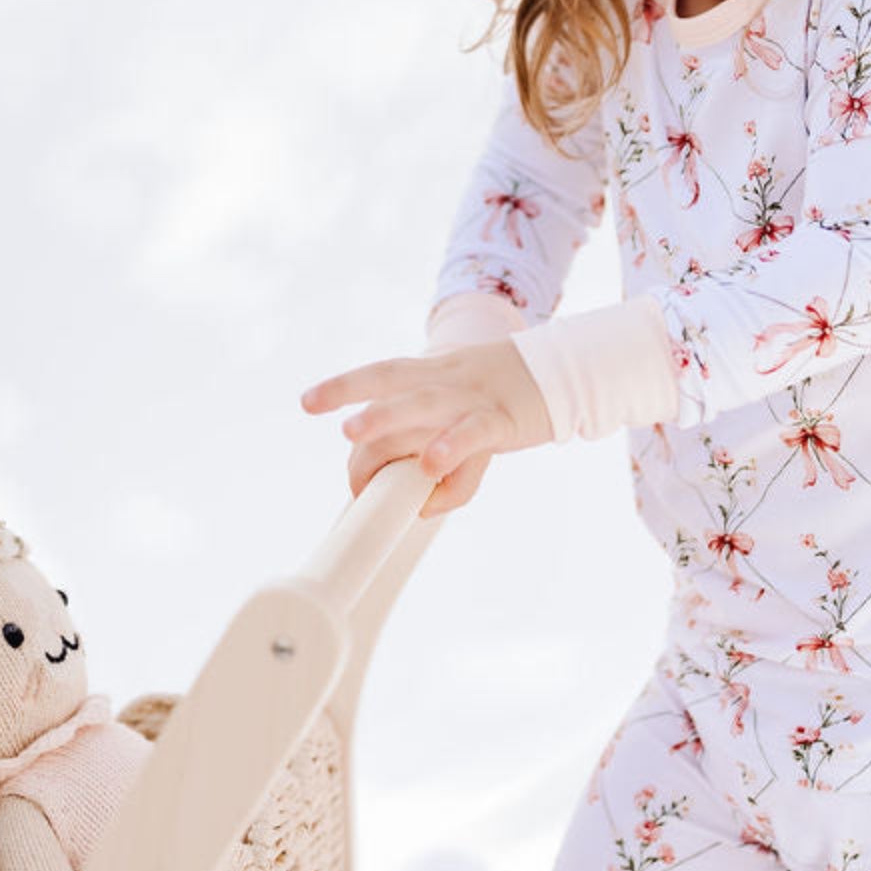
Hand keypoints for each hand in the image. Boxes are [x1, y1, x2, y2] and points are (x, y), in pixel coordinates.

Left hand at [300, 340, 551, 514]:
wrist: (562, 369)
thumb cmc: (500, 398)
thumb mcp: (460, 407)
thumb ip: (431, 445)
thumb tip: (415, 501)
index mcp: (432, 373)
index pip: (382, 372)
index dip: (344, 385)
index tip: (307, 402)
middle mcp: (445, 380)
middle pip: (394, 384)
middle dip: (359, 400)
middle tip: (339, 430)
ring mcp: (471, 398)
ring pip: (424, 404)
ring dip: (387, 419)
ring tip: (354, 436)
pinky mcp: (502, 419)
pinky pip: (473, 432)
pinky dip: (449, 447)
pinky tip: (430, 464)